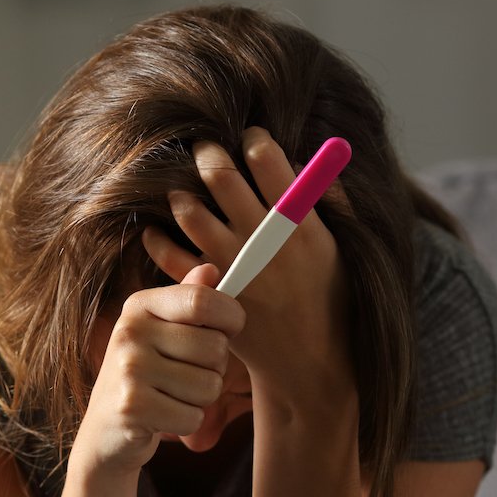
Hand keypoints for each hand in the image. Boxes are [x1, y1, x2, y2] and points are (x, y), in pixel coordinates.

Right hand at [71, 262, 245, 478]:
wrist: (105, 434)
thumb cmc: (143, 378)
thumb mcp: (160, 332)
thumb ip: (186, 300)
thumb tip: (211, 268)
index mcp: (139, 307)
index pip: (202, 300)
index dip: (231, 316)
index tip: (230, 329)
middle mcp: (130, 333)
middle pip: (215, 347)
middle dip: (214, 369)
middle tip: (186, 376)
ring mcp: (128, 370)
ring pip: (209, 386)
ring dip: (200, 400)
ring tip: (172, 397)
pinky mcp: (132, 408)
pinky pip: (194, 416)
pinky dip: (186, 422)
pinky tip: (162, 417)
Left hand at [141, 126, 352, 411]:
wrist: (310, 360)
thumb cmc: (331, 299)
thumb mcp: (341, 249)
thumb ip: (330, 203)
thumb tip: (312, 159)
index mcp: (299, 223)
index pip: (267, 159)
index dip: (253, 138)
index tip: (248, 136)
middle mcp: (261, 240)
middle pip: (221, 176)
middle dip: (207, 152)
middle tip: (203, 148)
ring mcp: (232, 266)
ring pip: (189, 211)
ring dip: (180, 192)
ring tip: (181, 189)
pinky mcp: (210, 291)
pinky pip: (170, 257)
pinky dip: (157, 238)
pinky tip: (156, 228)